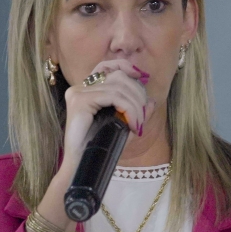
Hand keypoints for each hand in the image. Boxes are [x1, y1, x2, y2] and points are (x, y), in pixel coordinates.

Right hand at [59, 59, 153, 174]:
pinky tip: (133, 125)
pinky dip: (129, 109)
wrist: (82, 165)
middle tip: (144, 116)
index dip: (125, 66)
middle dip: (138, 94)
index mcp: (86, 90)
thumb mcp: (122, 127)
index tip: (141, 77)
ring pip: (118, 86)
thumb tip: (152, 102)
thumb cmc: (100, 148)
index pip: (106, 66)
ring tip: (138, 124)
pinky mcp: (79, 100)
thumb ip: (136, 113)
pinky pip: (113, 96)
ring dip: (135, 105)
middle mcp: (80, 87)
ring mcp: (78, 92)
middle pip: (118, 76)